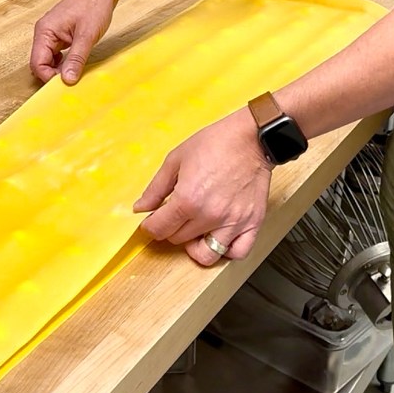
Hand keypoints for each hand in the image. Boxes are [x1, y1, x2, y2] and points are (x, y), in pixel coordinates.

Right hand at [30, 0, 115, 84]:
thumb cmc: (94, 5)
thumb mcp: (87, 36)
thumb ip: (76, 59)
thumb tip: (67, 81)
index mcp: (45, 31)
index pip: (37, 63)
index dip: (49, 77)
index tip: (66, 84)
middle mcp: (44, 32)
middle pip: (40, 62)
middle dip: (53, 74)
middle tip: (72, 81)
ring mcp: (52, 32)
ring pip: (49, 59)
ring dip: (59, 68)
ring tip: (75, 72)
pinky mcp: (61, 33)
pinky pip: (57, 53)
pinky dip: (64, 61)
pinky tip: (76, 63)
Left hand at [134, 110, 273, 265]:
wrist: (251, 138)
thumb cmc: (216, 143)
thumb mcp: (177, 159)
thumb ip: (156, 187)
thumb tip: (141, 207)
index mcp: (188, 199)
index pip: (159, 229)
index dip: (150, 226)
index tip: (152, 221)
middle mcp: (209, 215)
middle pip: (178, 240)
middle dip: (170, 229)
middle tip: (175, 215)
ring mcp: (232, 222)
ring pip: (205, 254)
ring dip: (195, 246)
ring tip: (195, 230)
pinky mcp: (251, 223)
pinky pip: (237, 252)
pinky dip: (226, 251)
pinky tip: (219, 236)